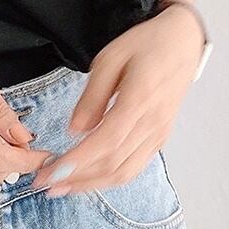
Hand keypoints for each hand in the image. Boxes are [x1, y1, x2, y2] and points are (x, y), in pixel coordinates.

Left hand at [30, 2, 204, 195]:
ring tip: (62, 187)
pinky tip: (89, 177)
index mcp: (140, 100)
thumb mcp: (111, 57)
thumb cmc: (145, 44)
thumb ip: (93, 96)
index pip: (106, 142)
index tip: (51, 172)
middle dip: (77, 179)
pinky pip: (135, 167)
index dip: (78, 162)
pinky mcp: (160, 138)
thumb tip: (75, 131)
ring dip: (91, 185)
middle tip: (44, 184)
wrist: (183, 42)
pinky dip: (109, 178)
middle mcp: (152, 124)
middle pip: (113, 164)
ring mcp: (159, 134)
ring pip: (124, 172)